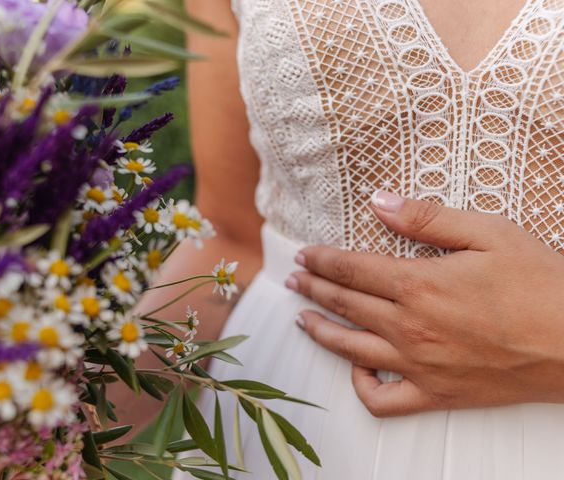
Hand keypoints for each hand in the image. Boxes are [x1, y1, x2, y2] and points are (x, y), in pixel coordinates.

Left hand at [285, 190, 563, 416]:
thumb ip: (426, 218)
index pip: (350, 268)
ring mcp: (418, 364)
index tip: (303, 255)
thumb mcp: (488, 233)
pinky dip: (361, 388)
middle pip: (343, 304)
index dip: (320, 260)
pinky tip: (355, 371)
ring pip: (349, 348)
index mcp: (417, 284)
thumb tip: (380, 201)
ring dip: (319, 330)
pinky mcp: (435, 393)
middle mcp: (408, 327)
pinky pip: (383, 400)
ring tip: (302, 319)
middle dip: (312, 288)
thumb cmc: (541, 285)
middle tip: (293, 279)